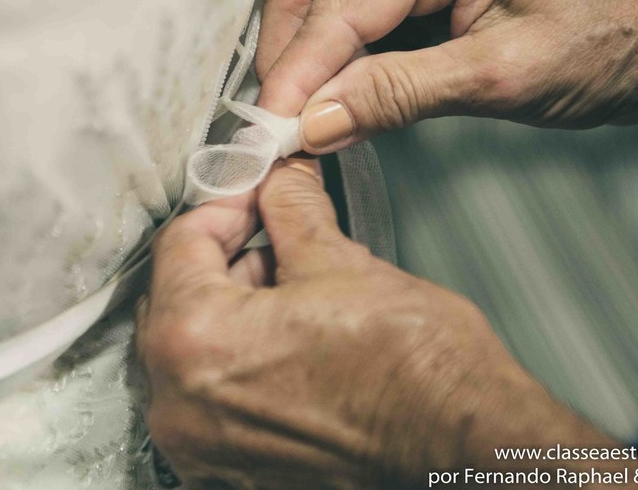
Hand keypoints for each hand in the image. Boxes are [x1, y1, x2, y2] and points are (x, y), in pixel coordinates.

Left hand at [136, 160, 609, 487]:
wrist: (465, 449)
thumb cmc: (416, 375)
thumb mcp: (342, 263)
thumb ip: (291, 209)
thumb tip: (278, 176)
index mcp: (194, 342)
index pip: (178, 245)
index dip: (225, 208)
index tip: (254, 198)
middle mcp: (180, 407)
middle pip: (173, 301)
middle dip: (223, 260)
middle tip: (274, 237)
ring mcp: (202, 449)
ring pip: (190, 353)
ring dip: (230, 313)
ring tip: (294, 295)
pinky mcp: (231, 474)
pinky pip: (210, 401)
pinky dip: (237, 367)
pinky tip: (289, 347)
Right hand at [257, 0, 637, 150]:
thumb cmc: (612, 45)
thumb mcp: (503, 77)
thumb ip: (398, 94)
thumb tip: (311, 123)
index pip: (340, 1)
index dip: (297, 70)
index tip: (269, 133)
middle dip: (286, 52)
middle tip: (281, 127)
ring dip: (305, 54)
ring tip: (303, 121)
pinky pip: (353, 7)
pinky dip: (336, 54)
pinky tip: (335, 97)